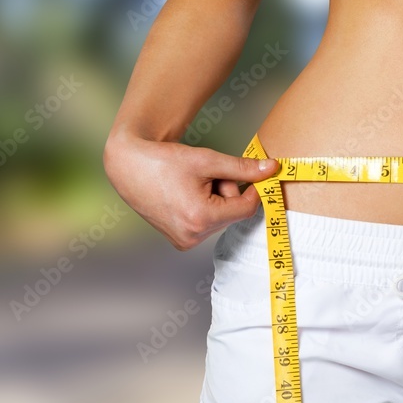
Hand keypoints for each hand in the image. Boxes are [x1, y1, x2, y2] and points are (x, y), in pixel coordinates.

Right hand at [103, 131, 279, 250]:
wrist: (129, 167)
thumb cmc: (165, 161)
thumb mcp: (207, 160)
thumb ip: (242, 168)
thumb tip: (272, 169)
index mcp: (201, 217)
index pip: (246, 208)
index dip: (254, 189)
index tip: (255, 174)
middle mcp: (192, 236)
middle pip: (231, 213)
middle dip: (227, 192)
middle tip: (206, 174)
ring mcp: (184, 241)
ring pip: (219, 218)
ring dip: (215, 200)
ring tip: (190, 185)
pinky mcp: (179, 241)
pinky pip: (206, 225)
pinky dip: (203, 209)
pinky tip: (184, 196)